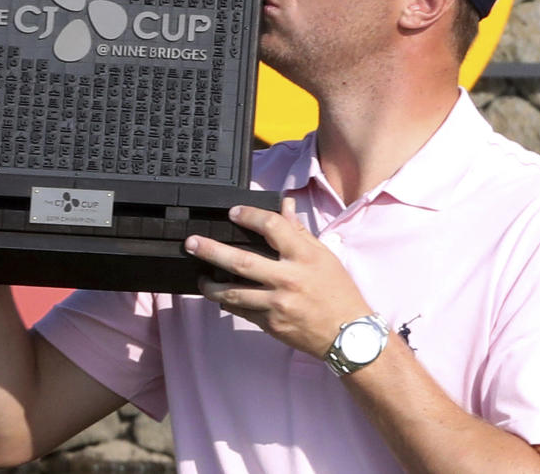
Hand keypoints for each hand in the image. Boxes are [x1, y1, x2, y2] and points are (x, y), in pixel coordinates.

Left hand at [185, 198, 371, 357]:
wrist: (347, 334)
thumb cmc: (337, 291)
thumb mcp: (323, 255)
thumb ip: (299, 231)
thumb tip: (284, 205)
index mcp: (304, 256)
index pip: (272, 227)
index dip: (250, 216)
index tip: (233, 212)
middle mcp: (288, 279)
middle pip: (241, 261)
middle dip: (211, 251)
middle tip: (192, 243)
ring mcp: (277, 304)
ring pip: (234, 292)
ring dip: (211, 285)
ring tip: (200, 277)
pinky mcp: (271, 324)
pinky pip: (242, 311)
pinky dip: (229, 303)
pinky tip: (221, 296)